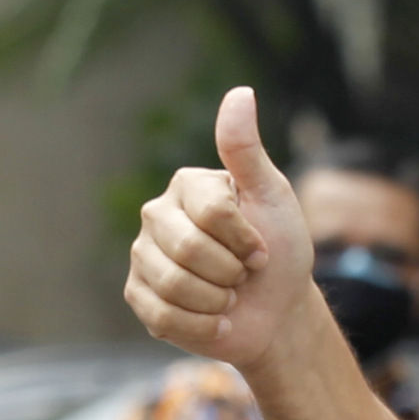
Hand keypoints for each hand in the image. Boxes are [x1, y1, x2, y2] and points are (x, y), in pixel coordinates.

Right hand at [124, 86, 320, 370]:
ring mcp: (143, 257)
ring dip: (216, 301)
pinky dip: (201, 326)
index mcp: (186, 187)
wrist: (276, 311)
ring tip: (227, 296)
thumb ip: (247, 151)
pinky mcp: (139, 297)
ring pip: (172, 286)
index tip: (261, 249)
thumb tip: (239, 93)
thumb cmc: (279, 250)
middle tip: (242, 275)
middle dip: (230, 273)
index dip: (245, 240)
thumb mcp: (273, 197)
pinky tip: (214, 320)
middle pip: (186, 250)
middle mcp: (156, 216)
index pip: (212, 213)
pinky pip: (162, 316)